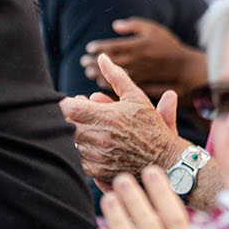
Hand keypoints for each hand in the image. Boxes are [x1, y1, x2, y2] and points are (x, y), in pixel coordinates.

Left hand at [60, 54, 187, 183]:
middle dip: (68, 118)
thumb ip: (116, 76)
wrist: (163, 156)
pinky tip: (89, 145)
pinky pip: (77, 160)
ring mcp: (97, 155)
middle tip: (79, 114)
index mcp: (108, 116)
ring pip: (69, 143)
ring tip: (87, 128)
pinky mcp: (97, 170)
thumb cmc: (150, 124)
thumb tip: (102, 58)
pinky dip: (79, 151)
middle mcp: (99, 137)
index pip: (69, 108)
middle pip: (65, 125)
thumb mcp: (136, 96)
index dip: (65, 104)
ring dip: (73, 134)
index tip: (71, 102)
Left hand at [84, 19, 208, 98]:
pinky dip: (106, 85)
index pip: (110, 47)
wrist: (185, 68)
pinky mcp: (139, 86)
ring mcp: (136, 75)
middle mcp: (135, 61)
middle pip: (106, 62)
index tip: (90, 48)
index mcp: (137, 46)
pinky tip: (101, 83)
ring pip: (109, 76)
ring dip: (96, 74)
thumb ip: (134, 25)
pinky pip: (118, 87)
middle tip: (84, 61)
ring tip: (89, 72)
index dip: (97, 47)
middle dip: (92, 61)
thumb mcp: (154, 29)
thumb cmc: (169, 46)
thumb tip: (116, 25)